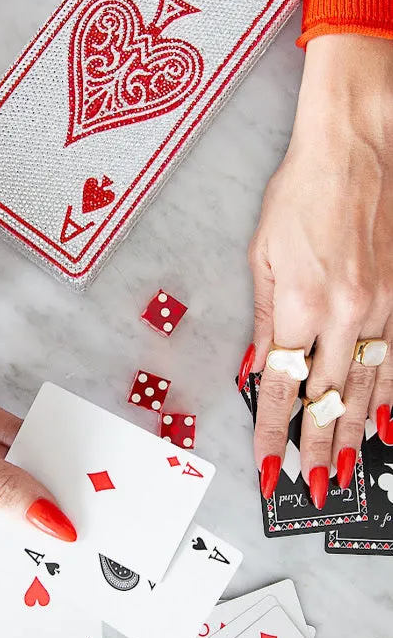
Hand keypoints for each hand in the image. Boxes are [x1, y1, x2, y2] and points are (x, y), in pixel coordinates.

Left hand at [243, 35, 392, 507]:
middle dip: (317, 447)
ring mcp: (380, 308)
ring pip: (368, 388)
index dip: (274, 430)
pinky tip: (386, 425)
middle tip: (313, 489)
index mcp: (298, 304)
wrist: (357, 148)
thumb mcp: (261, 256)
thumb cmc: (299, 195)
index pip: (282, 385)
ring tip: (346, 474)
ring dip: (355, 435)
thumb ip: (263, 319)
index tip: (270, 464)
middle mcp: (343, 314)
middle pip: (328, 398)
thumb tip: (257, 367)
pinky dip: (390, 398)